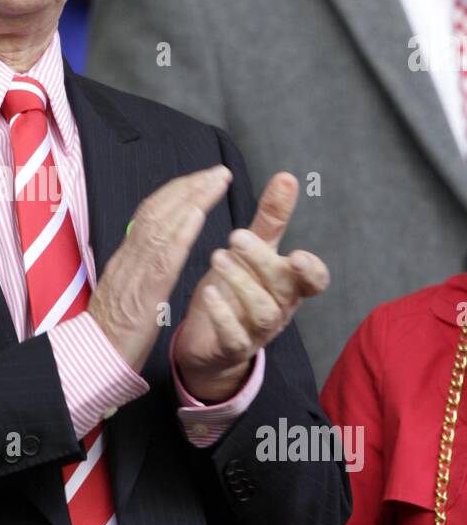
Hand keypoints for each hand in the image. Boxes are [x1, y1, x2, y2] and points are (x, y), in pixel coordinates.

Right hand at [87, 164, 232, 373]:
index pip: (151, 213)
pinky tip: (197, 216)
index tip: (201, 179)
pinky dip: (180, 233)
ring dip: (192, 199)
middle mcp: (128, 257)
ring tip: (216, 182)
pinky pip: (162, 258)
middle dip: (190, 186)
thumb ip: (138, 266)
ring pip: (162, 225)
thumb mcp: (125, 289)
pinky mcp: (142, 294)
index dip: (177, 192)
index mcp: (126, 257)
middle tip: (218, 171)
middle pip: (158, 210)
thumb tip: (151, 246)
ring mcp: (133, 273)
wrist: (91, 358)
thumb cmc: (111, 330)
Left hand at [173, 172, 328, 401]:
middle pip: (284, 289)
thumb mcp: (255, 251)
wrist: (210, 339)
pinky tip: (209, 293)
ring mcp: (258, 332)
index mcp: (289, 284)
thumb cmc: (237, 288)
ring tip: (217, 257)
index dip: (311, 271)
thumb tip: (286, 176)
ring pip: (262, 313)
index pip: (314, 281)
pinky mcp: (233, 348)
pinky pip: (234, 337)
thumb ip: (272, 218)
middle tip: (236, 235)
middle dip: (262, 262)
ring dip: (241, 283)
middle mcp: (279, 309)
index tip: (297, 254)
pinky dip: (223, 316)